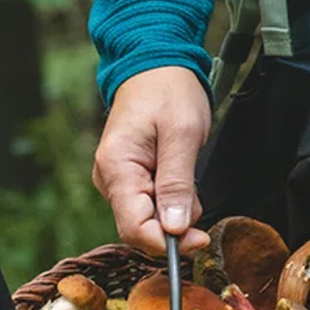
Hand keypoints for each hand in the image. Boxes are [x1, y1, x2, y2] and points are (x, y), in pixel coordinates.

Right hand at [91, 66, 212, 254]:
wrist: (155, 66)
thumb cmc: (168, 91)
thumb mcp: (182, 135)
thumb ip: (177, 184)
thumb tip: (175, 229)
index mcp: (117, 168)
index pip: (134, 228)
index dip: (167, 243)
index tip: (199, 239)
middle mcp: (110, 179)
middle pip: (141, 229)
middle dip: (175, 226)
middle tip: (197, 199)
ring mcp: (118, 181)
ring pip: (150, 220)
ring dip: (177, 210)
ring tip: (187, 173)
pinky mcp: (130, 180)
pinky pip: (153, 205)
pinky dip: (173, 200)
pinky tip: (180, 176)